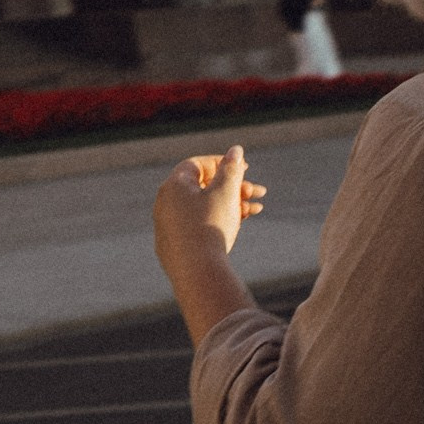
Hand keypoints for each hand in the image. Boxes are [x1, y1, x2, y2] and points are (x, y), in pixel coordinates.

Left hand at [153, 146, 265, 273]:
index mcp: (173, 185)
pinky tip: (238, 224)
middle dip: (233, 187)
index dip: (223, 163)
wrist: (196, 272)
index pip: (198, 164)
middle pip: (203, 187)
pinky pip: (196, 225)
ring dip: (230, 204)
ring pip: (202, 207)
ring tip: (255, 209)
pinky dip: (216, 221)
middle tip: (257, 192)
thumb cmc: (211, 226)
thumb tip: (235, 150)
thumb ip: (232, 168)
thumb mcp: (226, 192)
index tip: (244, 169)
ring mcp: (167, 226)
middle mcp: (165, 203)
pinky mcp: (172, 246)